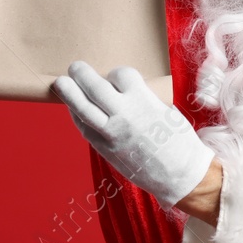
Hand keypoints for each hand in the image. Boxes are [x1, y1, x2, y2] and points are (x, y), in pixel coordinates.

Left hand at [52, 61, 213, 207]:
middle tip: (75, 67)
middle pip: (95, 87)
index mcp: (144, 101)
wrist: (180, 175)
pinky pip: (84, 128)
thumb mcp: (167, 111)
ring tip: (61, 83)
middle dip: (82, 74)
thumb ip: (144, 100)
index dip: (117, 74)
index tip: (117, 78)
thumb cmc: (180, 142)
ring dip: (69, 93)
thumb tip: (125, 92)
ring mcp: (112, 134)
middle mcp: (124, 115)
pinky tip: (73, 109)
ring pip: (82, 108)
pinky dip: (77, 116)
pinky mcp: (105, 149)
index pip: (121, 75)